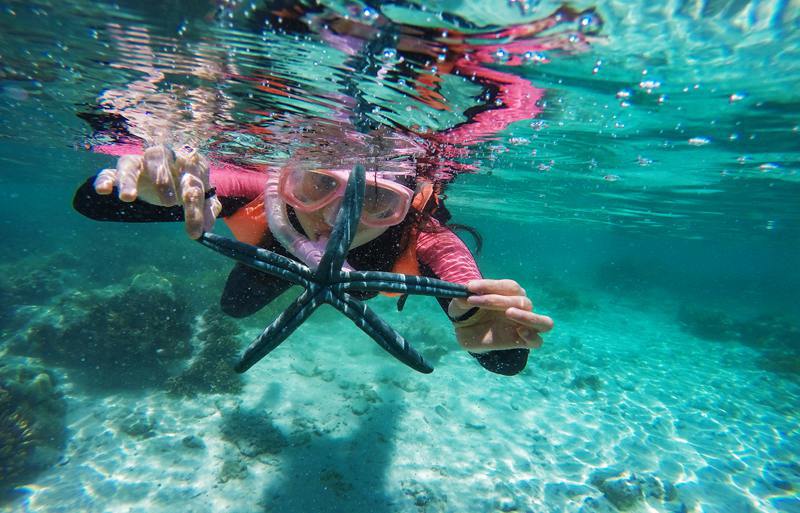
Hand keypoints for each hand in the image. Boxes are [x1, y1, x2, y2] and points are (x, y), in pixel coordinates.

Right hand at [94, 144, 221, 238]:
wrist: (174, 176)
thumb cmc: (189, 186)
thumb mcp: (202, 197)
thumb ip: (207, 209)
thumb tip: (206, 228)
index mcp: (186, 160)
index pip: (191, 173)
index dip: (194, 196)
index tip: (197, 217)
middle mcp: (162, 156)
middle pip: (159, 156)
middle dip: (163, 179)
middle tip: (169, 204)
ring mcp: (140, 163)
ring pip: (130, 163)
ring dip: (128, 179)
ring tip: (127, 198)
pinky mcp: (124, 173)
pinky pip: (109, 172)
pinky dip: (104, 179)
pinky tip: (103, 191)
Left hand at [448, 279, 552, 351]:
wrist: (464, 330)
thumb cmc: (466, 311)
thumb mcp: (460, 304)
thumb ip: (463, 298)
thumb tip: (465, 293)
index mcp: (510, 293)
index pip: (510, 286)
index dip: (491, 285)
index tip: (470, 286)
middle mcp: (521, 307)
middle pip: (522, 301)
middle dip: (497, 299)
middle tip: (474, 301)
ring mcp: (523, 325)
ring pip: (543, 321)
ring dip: (526, 316)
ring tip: (508, 312)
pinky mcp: (521, 342)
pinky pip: (537, 341)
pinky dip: (532, 336)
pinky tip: (520, 331)